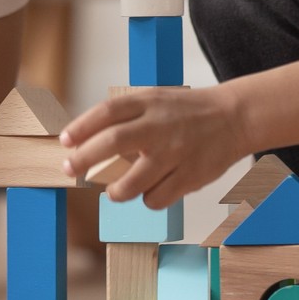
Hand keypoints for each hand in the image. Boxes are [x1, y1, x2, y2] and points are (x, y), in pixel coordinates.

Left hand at [58, 85, 252, 209]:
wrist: (234, 117)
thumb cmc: (186, 112)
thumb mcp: (156, 100)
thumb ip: (127, 115)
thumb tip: (85, 141)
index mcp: (149, 102)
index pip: (107, 112)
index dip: (81, 127)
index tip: (65, 141)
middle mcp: (160, 126)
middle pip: (112, 143)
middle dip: (84, 159)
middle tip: (70, 170)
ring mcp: (175, 152)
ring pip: (132, 182)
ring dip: (115, 192)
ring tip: (113, 192)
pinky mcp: (189, 176)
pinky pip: (156, 199)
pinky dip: (147, 199)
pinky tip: (150, 191)